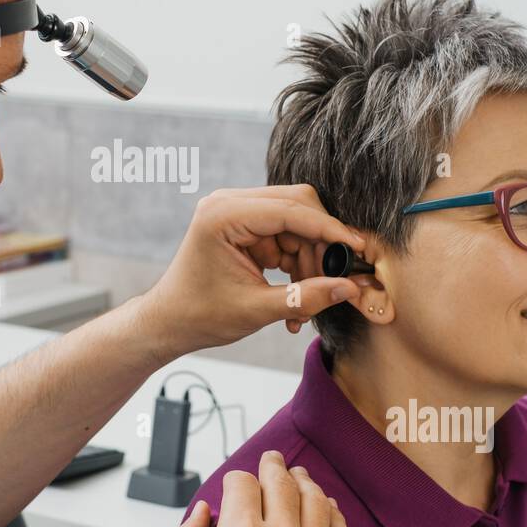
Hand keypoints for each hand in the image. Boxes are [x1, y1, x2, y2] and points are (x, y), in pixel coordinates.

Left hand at [138, 184, 366, 358]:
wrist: (170, 322)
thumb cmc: (200, 315)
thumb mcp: (256, 310)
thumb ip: (304, 297)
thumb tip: (348, 288)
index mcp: (223, 215)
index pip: (290, 210)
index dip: (328, 229)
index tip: (356, 248)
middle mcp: (229, 204)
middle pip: (297, 207)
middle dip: (319, 246)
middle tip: (333, 281)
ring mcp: (236, 213)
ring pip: (296, 225)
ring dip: (309, 262)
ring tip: (303, 306)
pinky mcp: (244, 227)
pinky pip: (286, 236)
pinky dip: (297, 264)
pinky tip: (295, 294)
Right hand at [163, 450, 350, 526]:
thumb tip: (203, 514)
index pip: (241, 482)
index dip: (234, 480)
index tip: (234, 485)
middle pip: (280, 480)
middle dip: (272, 465)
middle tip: (271, 459)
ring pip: (314, 497)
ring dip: (303, 481)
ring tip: (298, 476)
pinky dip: (333, 511)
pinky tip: (326, 506)